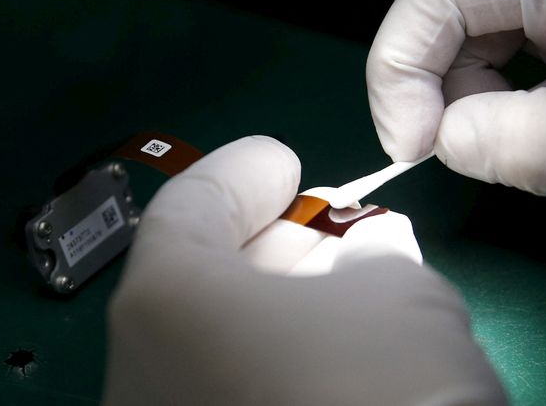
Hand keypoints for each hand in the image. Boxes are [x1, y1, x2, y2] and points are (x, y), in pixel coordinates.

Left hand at [103, 136, 505, 404]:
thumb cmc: (383, 389)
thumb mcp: (403, 295)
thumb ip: (380, 252)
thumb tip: (372, 248)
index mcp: (170, 302)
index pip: (192, 206)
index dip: (245, 172)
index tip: (287, 161)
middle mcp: (142, 370)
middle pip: (204, 279)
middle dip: (277, 243)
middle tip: (336, 227)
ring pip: (222, 343)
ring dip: (287, 305)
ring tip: (354, 288)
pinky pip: (234, 391)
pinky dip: (282, 361)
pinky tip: (343, 358)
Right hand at [367, 0, 545, 262]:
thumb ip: (534, 144)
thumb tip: (441, 139)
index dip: (406, 55)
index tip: (411, 142)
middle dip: (422, 65)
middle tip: (431, 142)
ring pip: (471, 33)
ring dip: (454, 93)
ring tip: (493, 148)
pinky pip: (502, 70)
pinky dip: (484, 108)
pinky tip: (514, 141)